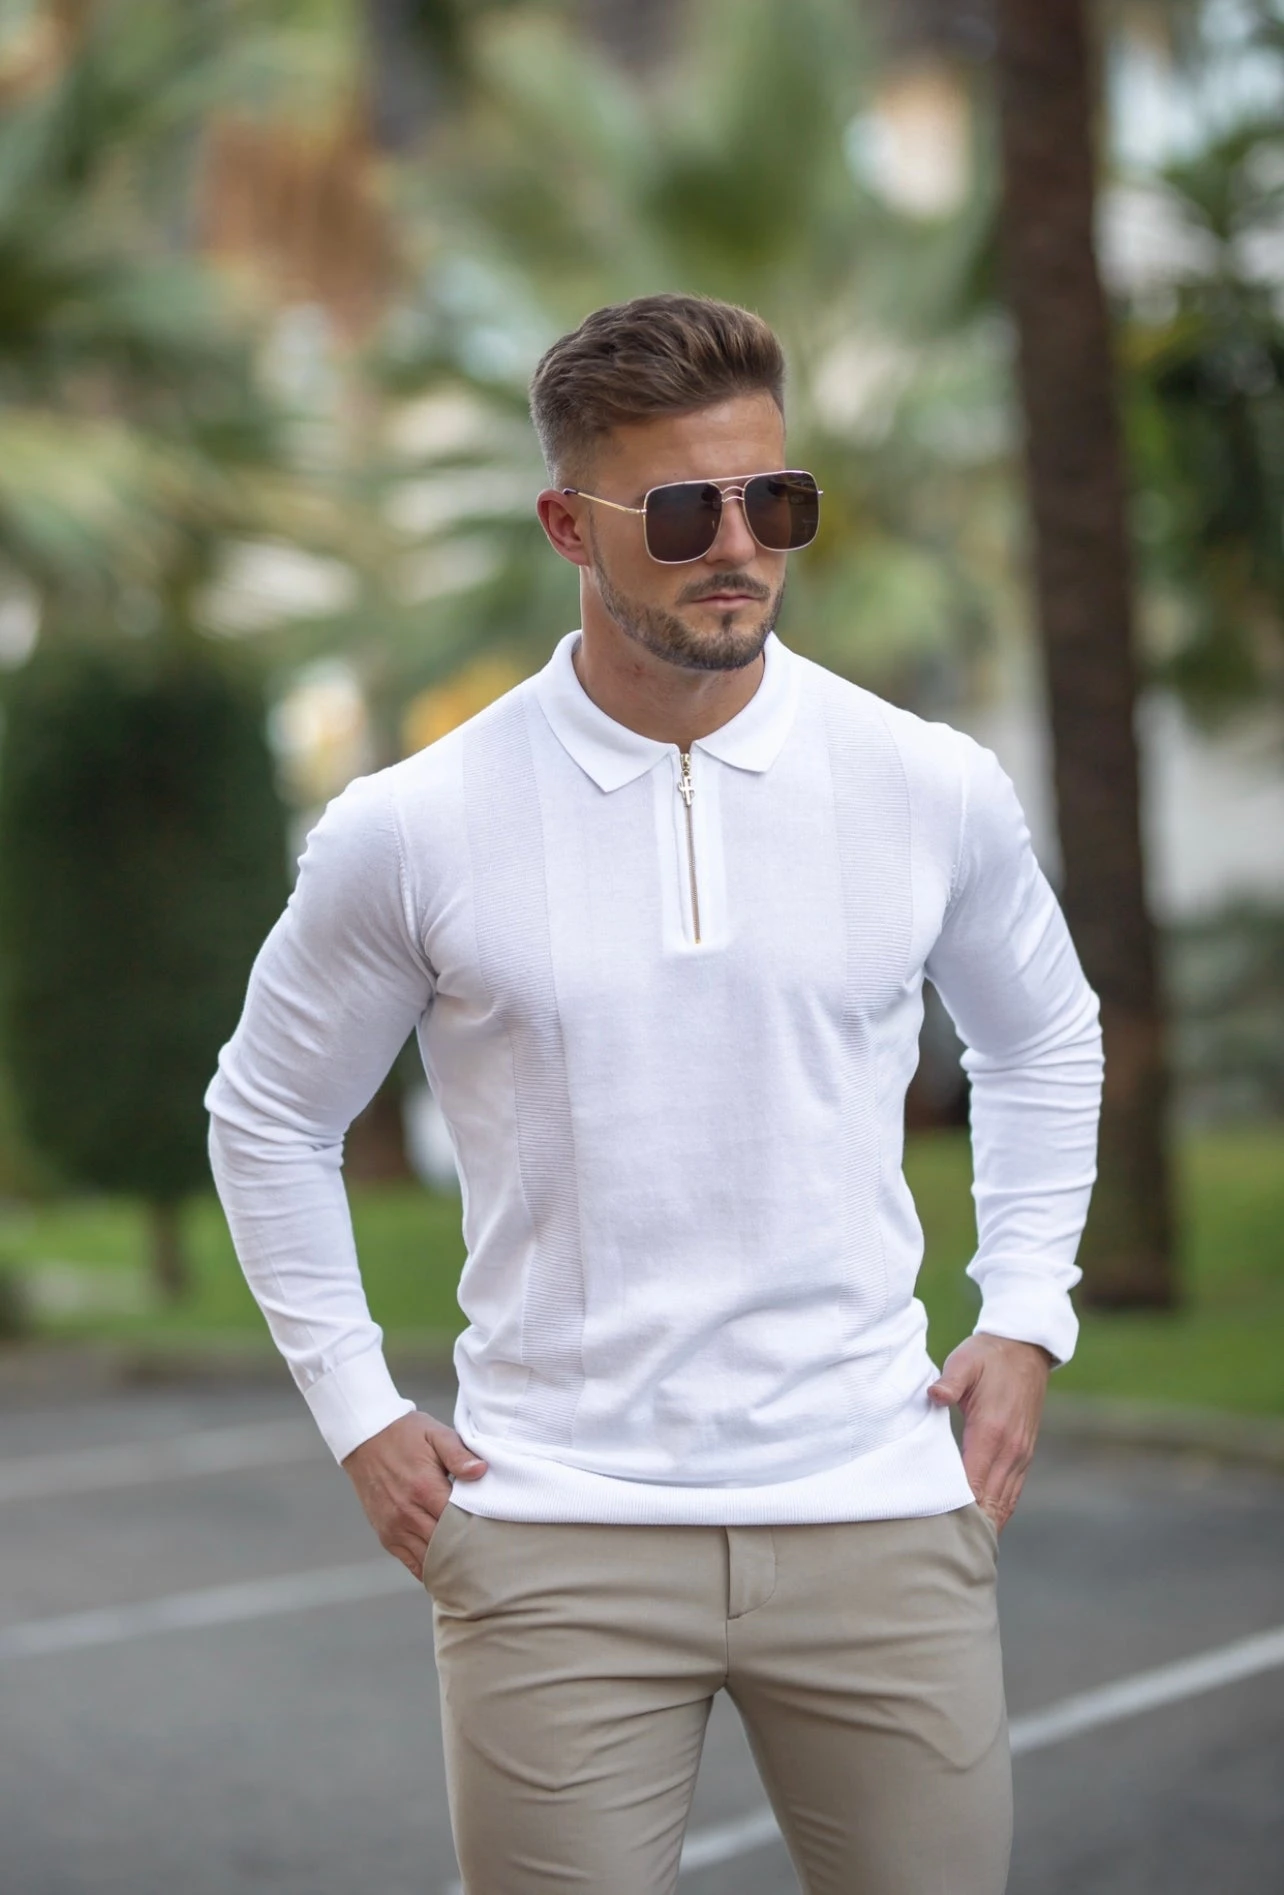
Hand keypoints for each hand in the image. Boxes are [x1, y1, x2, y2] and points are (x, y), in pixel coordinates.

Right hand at [342, 1411, 487, 1578]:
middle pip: (446, 1546)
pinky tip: (448, 1570)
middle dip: (469, 1551)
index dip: (480, 1529)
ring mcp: (395, 1528)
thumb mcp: (435, 1434)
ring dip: (451, 1563)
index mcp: (424, 1488)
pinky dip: (429, 1569)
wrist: (365, 1438)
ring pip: (429, 1560)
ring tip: (474, 1567)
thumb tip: (481, 1471)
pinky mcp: (386, 1536)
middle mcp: (408, 1513)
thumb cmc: (405, 1435)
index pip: (459, 1521)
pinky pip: (411, 1563)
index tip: (497, 1533)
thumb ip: (459, 1454)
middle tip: (492, 1555)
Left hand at [927, 1335, 1052, 1534]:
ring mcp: (1021, 1453)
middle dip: (972, 1525)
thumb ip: (950, 1382)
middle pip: (991, 1500)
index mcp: (992, 1431)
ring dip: (989, 1523)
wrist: (1026, 1348)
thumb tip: (934, 1396)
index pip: (974, 1482)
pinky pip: (1014, 1490)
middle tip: (947, 1550)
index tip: (940, 1530)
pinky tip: (988, 1524)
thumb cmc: (987, 1355)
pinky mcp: (1024, 1452)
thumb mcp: (965, 1361)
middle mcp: (1010, 1448)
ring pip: (1005, 1500)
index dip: (958, 1508)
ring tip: (967, 1549)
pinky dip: (1001, 1510)